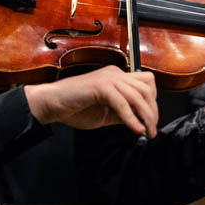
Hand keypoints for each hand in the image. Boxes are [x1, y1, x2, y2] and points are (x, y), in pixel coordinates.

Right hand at [24, 66, 158, 137]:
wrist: (51, 104)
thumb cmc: (75, 108)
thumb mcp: (106, 113)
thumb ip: (123, 114)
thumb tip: (141, 123)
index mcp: (117, 77)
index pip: (146, 83)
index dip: (152, 102)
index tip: (151, 121)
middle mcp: (115, 73)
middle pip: (147, 88)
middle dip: (152, 111)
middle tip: (152, 130)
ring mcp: (108, 78)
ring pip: (138, 95)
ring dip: (146, 115)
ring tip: (146, 131)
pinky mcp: (100, 86)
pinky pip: (122, 103)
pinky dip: (131, 118)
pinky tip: (134, 129)